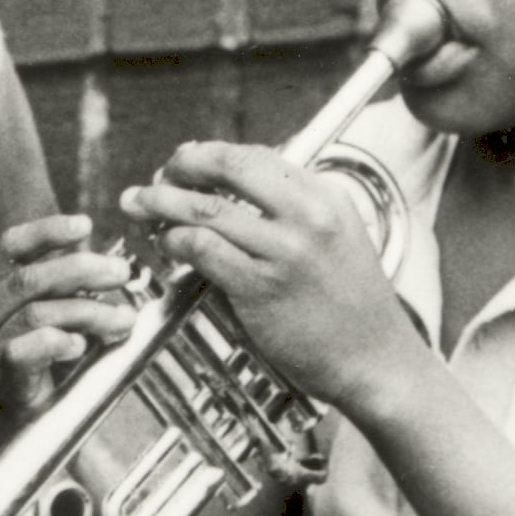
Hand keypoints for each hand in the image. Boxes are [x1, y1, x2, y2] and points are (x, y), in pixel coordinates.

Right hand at [0, 214, 140, 422]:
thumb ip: (62, 291)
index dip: (47, 231)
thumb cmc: (35, 378)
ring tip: (121, 320)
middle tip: (121, 274)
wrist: (13, 444)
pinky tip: (79, 346)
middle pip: (29, 279)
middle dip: (82, 270)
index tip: (86, 225)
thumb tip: (99, 256)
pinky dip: (56, 343)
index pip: (9, 248)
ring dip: (89, 312)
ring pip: (36, 314)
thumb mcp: (45, 323)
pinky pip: (22, 353)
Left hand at [119, 142, 420, 404]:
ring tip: (138, 204)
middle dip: (180, 166)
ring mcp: (284, 250)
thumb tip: (232, 189)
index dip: (209, 155)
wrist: (376, 360)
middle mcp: (307, 216)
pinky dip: (174, 240)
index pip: (255, 156)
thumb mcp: (338, 239)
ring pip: (205, 208)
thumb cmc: (351, 308)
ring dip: (161, 202)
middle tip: (156, 177)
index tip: (184, 162)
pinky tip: (165, 244)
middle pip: (227, 166)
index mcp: (325, 197)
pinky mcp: (261, 287)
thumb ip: (293, 211)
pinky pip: (202, 248)